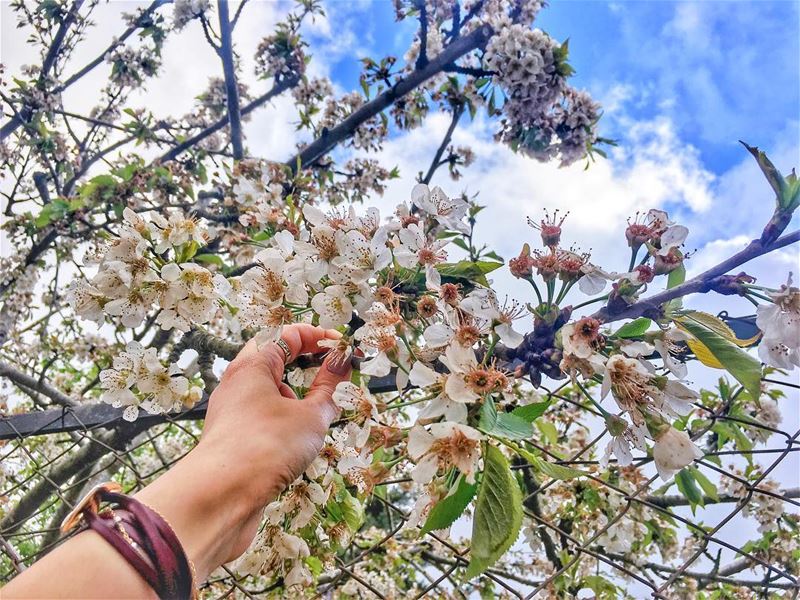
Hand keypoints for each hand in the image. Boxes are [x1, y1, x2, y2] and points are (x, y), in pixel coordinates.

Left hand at [198, 324, 350, 559]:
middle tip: (331, 373)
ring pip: (266, 391)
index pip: (288, 335)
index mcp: (253, 365)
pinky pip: (260, 417)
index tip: (343, 347)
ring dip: (293, 394)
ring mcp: (230, 411)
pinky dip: (282, 419)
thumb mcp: (311, 416)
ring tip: (316, 411)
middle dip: (305, 363)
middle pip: (273, 359)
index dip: (319, 337)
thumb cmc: (265, 447)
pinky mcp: (230, 438)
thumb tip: (341, 364)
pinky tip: (295, 440)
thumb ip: (329, 389)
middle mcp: (236, 383)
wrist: (220, 497)